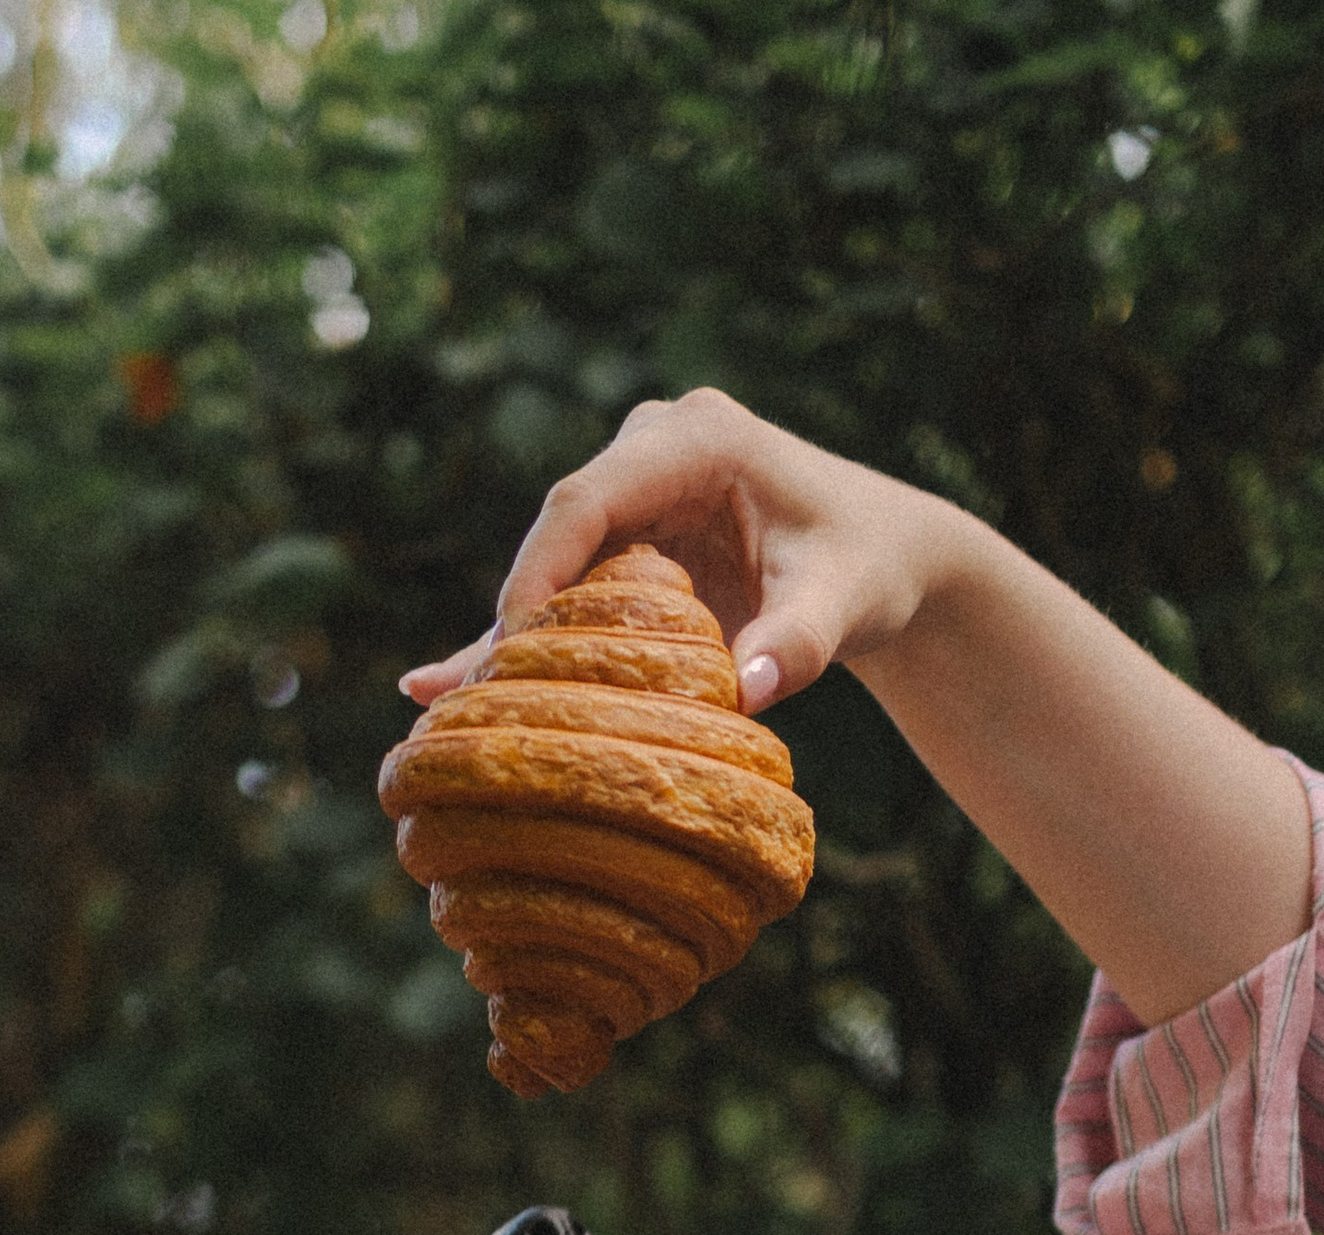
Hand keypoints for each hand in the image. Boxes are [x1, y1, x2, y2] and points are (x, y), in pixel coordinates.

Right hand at [395, 383, 1311, 1025]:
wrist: (887, 557)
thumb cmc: (868, 570)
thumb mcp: (843, 606)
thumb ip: (797, 644)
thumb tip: (749, 696)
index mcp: (697, 439)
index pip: (590, 496)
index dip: (539, 567)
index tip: (512, 643)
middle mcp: (653, 450)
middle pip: (557, 531)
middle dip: (514, 613)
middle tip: (476, 697)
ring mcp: (635, 492)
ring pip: (552, 563)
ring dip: (508, 638)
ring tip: (439, 706)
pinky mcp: (627, 539)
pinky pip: (564, 589)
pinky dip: (520, 643)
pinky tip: (436, 687)